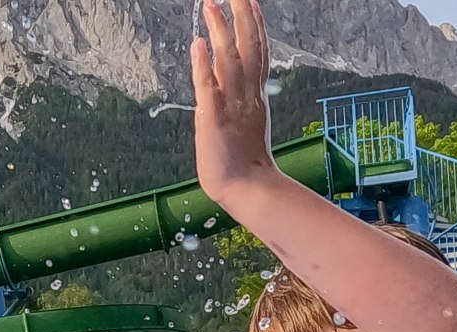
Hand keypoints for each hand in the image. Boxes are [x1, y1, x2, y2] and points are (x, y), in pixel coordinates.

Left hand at [191, 0, 278, 200]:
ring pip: (229, 61)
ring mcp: (232, 106)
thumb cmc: (243, 160)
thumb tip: (225, 79)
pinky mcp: (214, 119)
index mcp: (256, 95)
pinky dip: (203, 65)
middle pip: (249, 48)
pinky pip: (209, 87)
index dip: (256, 25)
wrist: (246, 188)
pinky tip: (197, 44)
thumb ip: (237, 97)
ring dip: (220, 32)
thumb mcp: (244, 121)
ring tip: (211, 5)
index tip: (251, 2)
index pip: (259, 52)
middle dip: (242, 17)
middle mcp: (247, 95)